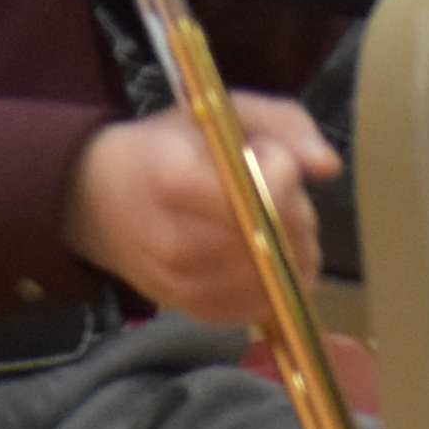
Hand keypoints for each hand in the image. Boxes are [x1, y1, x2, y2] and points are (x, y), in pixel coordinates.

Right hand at [63, 93, 335, 321]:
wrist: (99, 203)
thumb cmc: (164, 147)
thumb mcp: (217, 112)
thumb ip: (281, 123)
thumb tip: (329, 165)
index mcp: (176, 180)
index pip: (263, 192)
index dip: (282, 170)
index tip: (264, 153)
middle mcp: (179, 244)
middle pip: (278, 238)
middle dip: (294, 210)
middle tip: (271, 187)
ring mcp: (189, 288)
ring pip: (279, 276)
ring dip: (291, 247)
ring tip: (264, 219)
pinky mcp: (200, 316)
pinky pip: (267, 304)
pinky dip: (276, 278)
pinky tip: (257, 250)